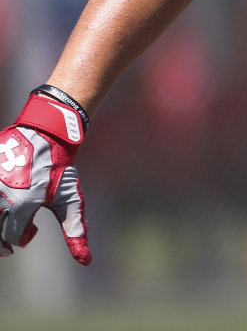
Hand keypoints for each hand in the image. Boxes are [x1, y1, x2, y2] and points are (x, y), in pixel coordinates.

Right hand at [0, 93, 90, 264]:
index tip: (33, 232)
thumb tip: (86, 261)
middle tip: (12, 240)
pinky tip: (4, 200)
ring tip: (9, 215)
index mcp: (21, 205)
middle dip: (5, 236)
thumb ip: (75, 231)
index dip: (23, 239)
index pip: (13, 237)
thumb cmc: (60, 169)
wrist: (45, 136)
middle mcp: (0, 196)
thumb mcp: (70, 200)